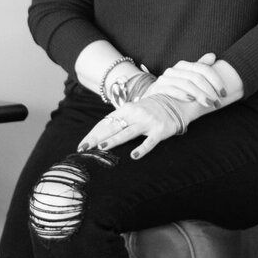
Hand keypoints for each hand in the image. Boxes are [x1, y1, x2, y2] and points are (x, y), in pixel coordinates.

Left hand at [77, 95, 192, 159]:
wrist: (176, 101)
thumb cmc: (151, 109)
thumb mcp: (134, 111)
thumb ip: (120, 120)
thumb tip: (101, 134)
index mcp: (126, 110)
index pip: (106, 123)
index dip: (93, 134)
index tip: (82, 145)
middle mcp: (135, 114)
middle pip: (113, 128)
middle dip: (97, 138)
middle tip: (85, 148)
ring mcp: (148, 122)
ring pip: (128, 132)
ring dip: (115, 140)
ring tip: (102, 147)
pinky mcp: (160, 130)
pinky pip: (150, 141)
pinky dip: (142, 148)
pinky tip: (134, 156)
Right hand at [145, 53, 225, 107]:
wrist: (155, 104)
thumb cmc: (177, 93)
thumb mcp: (190, 81)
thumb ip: (200, 68)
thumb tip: (213, 56)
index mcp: (183, 66)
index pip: (203, 69)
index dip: (216, 80)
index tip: (224, 93)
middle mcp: (173, 70)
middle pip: (196, 77)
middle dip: (209, 90)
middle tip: (217, 102)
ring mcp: (163, 79)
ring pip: (186, 83)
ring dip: (200, 94)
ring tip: (209, 103)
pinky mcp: (156, 89)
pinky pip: (171, 89)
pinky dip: (182, 94)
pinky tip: (191, 100)